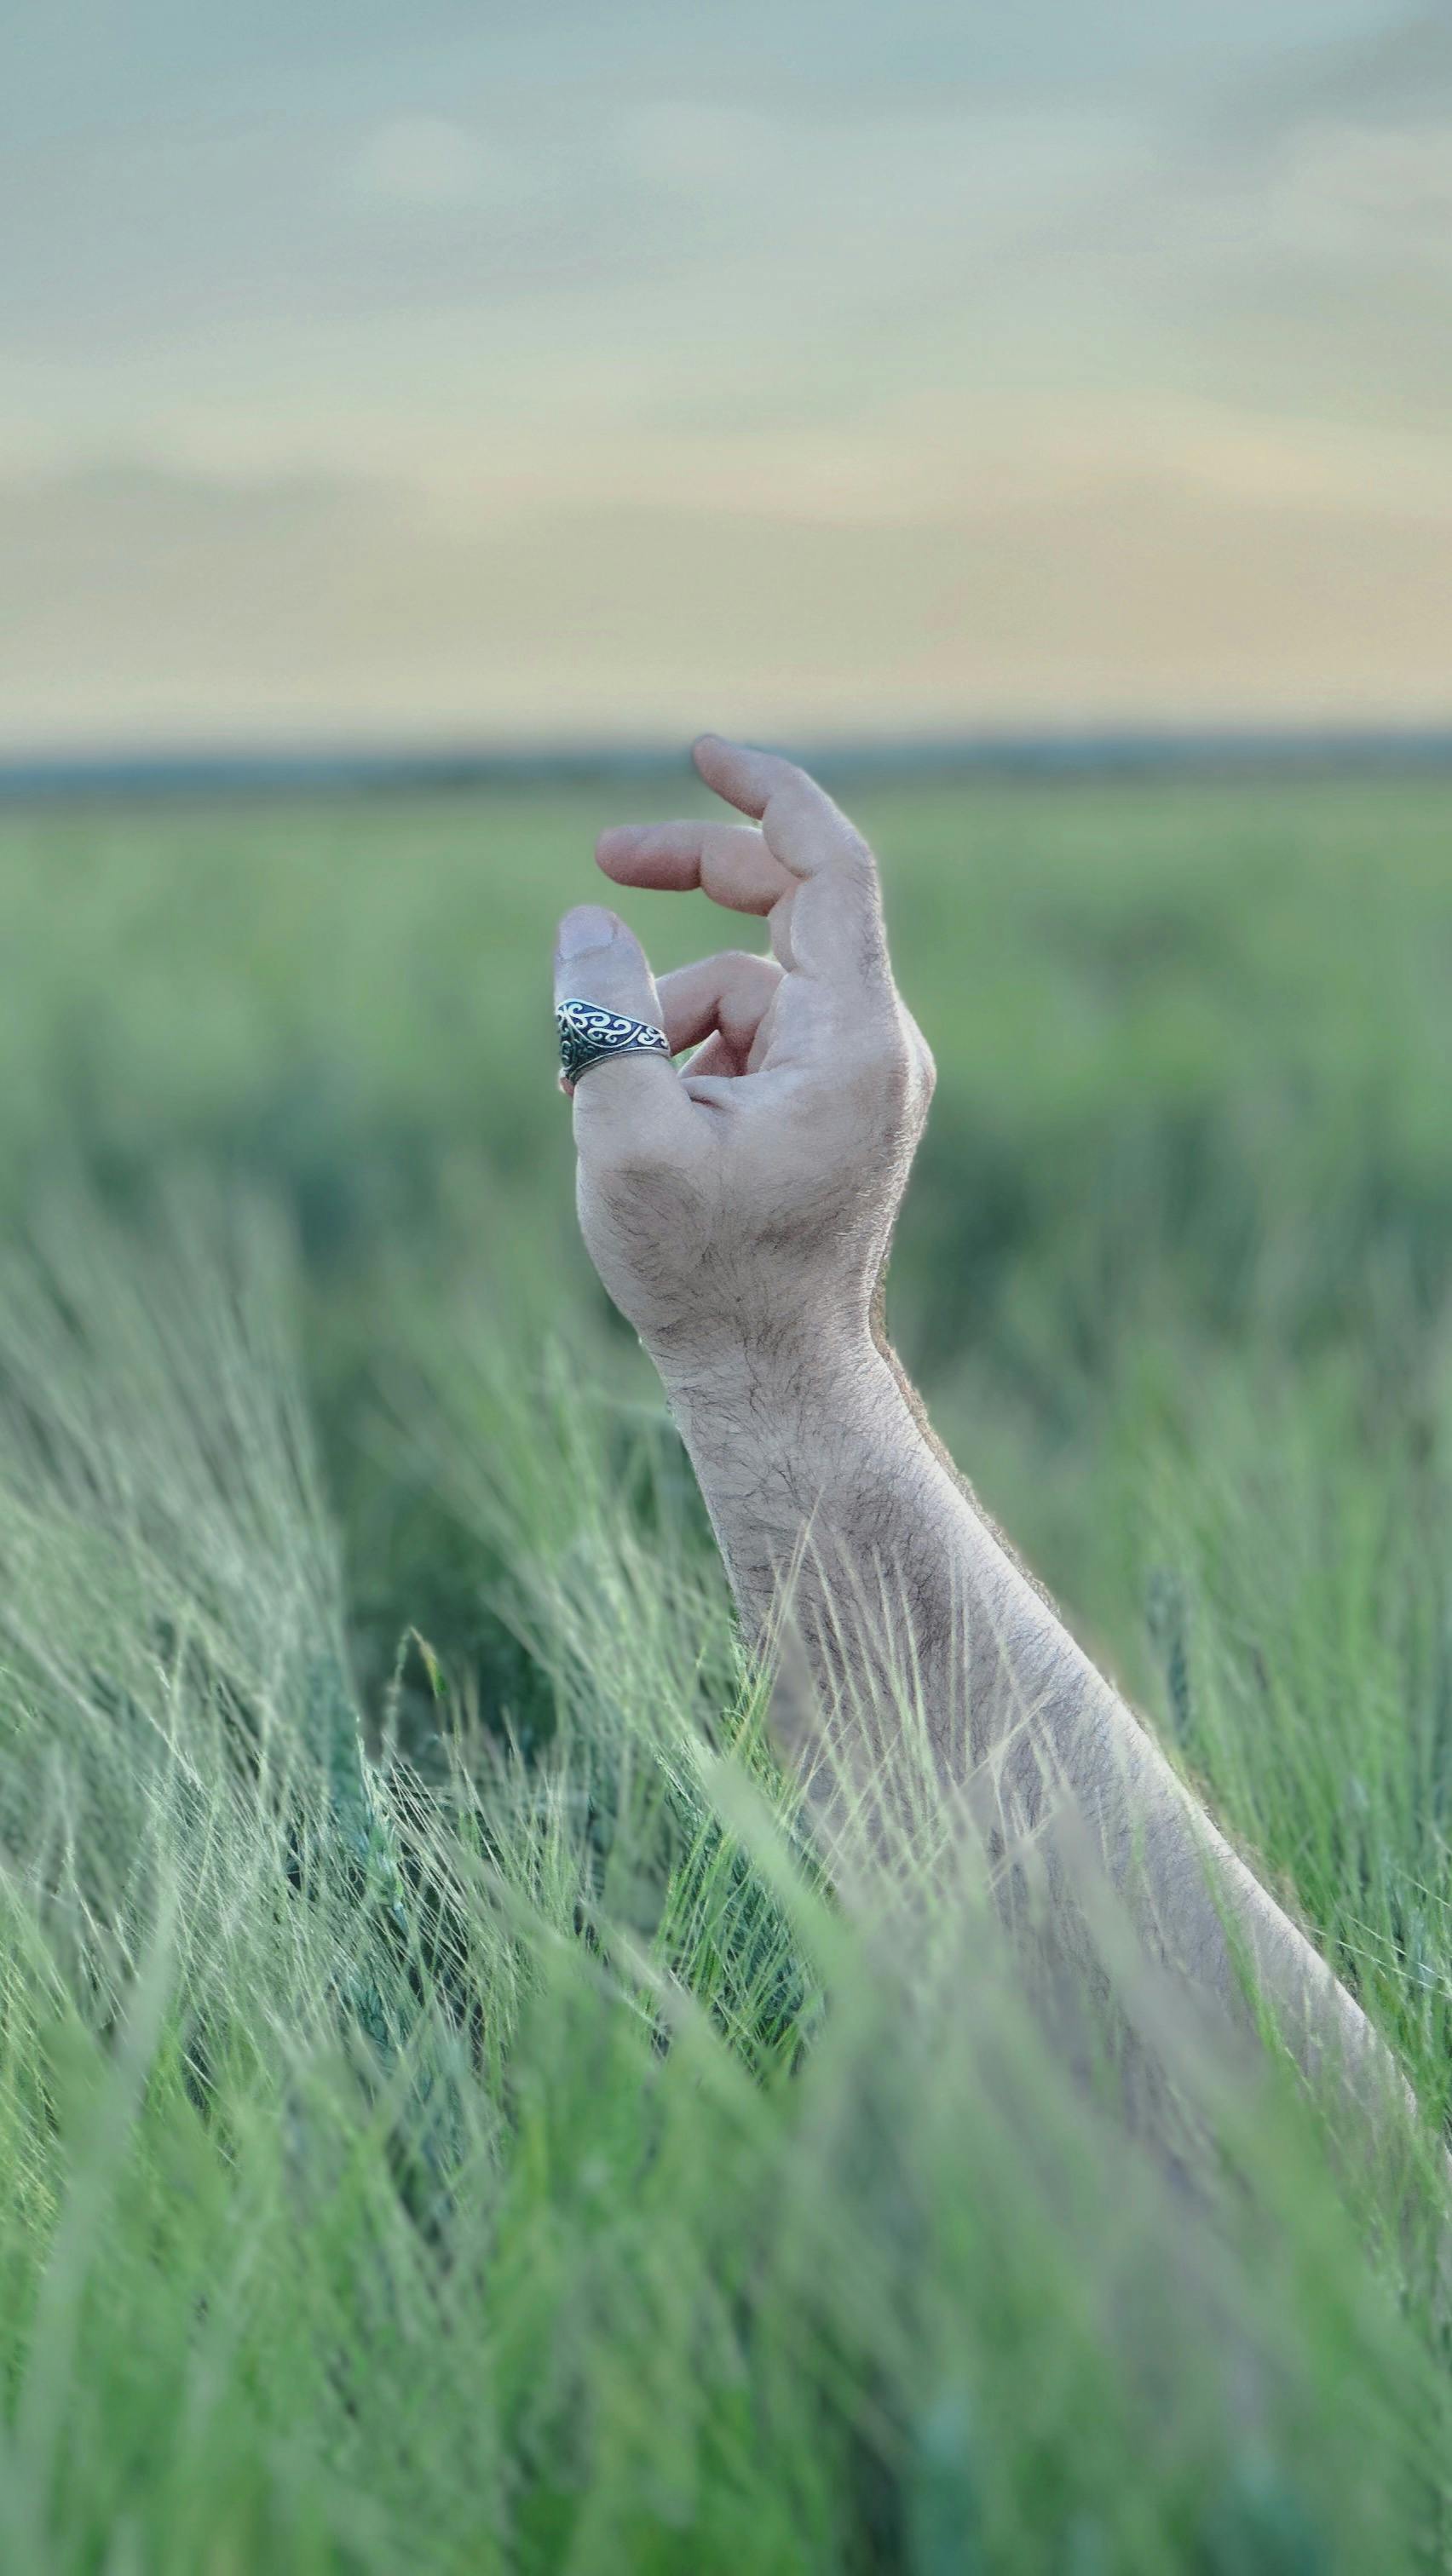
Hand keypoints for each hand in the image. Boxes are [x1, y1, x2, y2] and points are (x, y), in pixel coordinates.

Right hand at [553, 736, 934, 1387]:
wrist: (774, 1379)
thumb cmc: (708, 1274)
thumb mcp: (625, 1136)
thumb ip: (600, 1018)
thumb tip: (588, 922)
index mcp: (853, 1038)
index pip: (830, 866)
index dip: (766, 793)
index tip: (698, 751)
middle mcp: (875, 1047)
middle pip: (787, 910)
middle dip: (689, 881)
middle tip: (600, 861)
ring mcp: (856, 1082)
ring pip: (742, 992)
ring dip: (656, 1019)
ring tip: (589, 1099)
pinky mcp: (829, 1115)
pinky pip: (746, 1046)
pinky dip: (680, 1061)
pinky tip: (624, 1123)